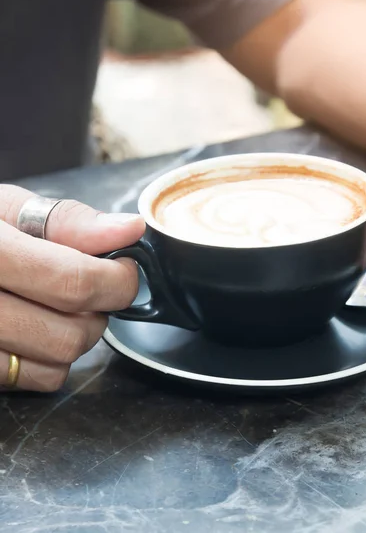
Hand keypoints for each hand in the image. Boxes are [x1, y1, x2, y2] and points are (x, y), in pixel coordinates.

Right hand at [0, 185, 144, 391]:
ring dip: (76, 335)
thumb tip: (129, 230)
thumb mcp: (3, 208)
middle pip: (70, 334)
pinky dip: (50, 358)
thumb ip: (68, 221)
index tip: (124, 268)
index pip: (72, 284)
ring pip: (57, 365)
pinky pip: (35, 381)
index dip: (116, 279)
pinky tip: (34, 327)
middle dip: (99, 310)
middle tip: (92, 286)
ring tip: (59, 305)